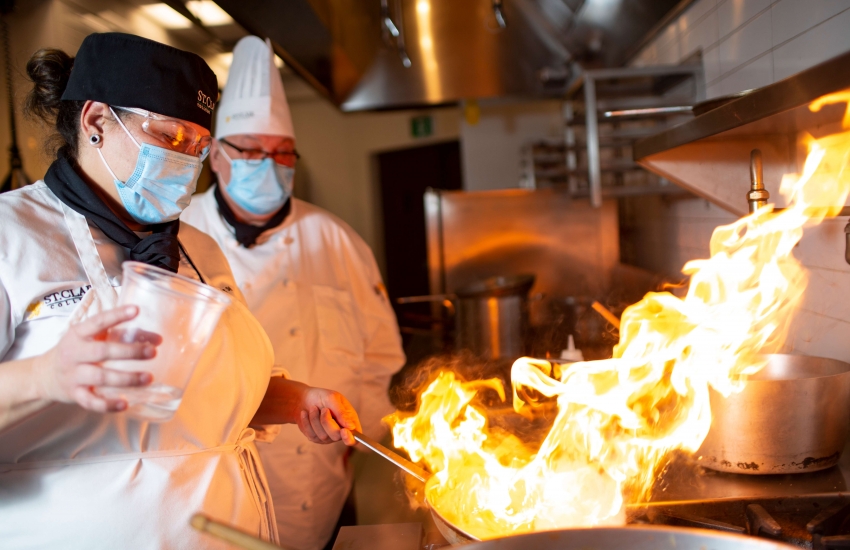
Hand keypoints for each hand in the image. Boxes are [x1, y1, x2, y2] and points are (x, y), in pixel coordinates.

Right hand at [33, 305, 158, 412]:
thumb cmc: (78, 352)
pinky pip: (91, 401)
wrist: (45, 375)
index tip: (136, 310)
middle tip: (152, 352)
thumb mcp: (91, 338)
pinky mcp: (74, 394)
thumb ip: (120, 335)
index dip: (116, 316)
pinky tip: (124, 403)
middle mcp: (74, 353)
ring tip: (148, 378)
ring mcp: (73, 375)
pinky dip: (107, 404)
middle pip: (102, 351)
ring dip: (126, 378)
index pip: (98, 322)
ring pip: (100, 377)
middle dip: (129, 352)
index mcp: (78, 334)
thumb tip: (157, 340)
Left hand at [297, 387, 361, 445]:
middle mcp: (340, 431)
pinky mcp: (315, 438)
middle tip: (324, 409)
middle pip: (336, 436)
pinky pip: (311, 435)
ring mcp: (328, 436)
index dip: (351, 438)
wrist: (303, 398)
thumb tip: (351, 426)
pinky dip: (307, 422)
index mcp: (350, 420)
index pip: (355, 437)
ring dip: (315, 419)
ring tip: (313, 408)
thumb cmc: (321, 396)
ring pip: (323, 436)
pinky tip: (305, 413)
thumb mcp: (332, 398)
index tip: (344, 431)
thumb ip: (342, 412)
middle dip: (327, 422)